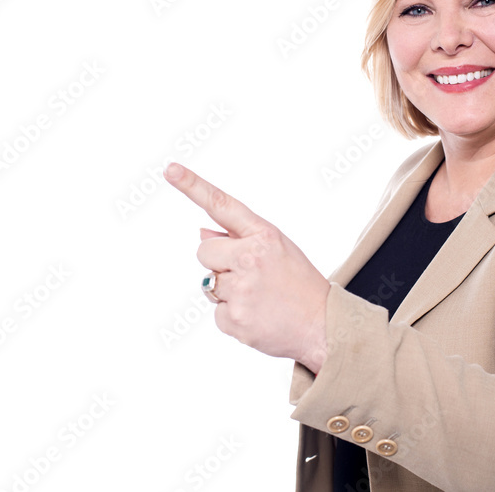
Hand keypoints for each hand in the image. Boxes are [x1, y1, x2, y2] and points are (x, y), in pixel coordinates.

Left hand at [164, 162, 329, 373]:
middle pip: (204, 251)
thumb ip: (240, 238)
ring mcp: (240, 290)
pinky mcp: (233, 319)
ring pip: (208, 283)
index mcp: (263, 235)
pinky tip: (256, 315)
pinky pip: (216, 311)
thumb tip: (202, 233)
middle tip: (251, 276)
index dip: (192, 185)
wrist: (323, 325)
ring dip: (227, 290)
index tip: (170, 169)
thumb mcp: (278, 249)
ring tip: (259, 298)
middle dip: (219, 262)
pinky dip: (232, 315)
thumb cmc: (298, 283)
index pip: (222, 204)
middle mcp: (250, 258)